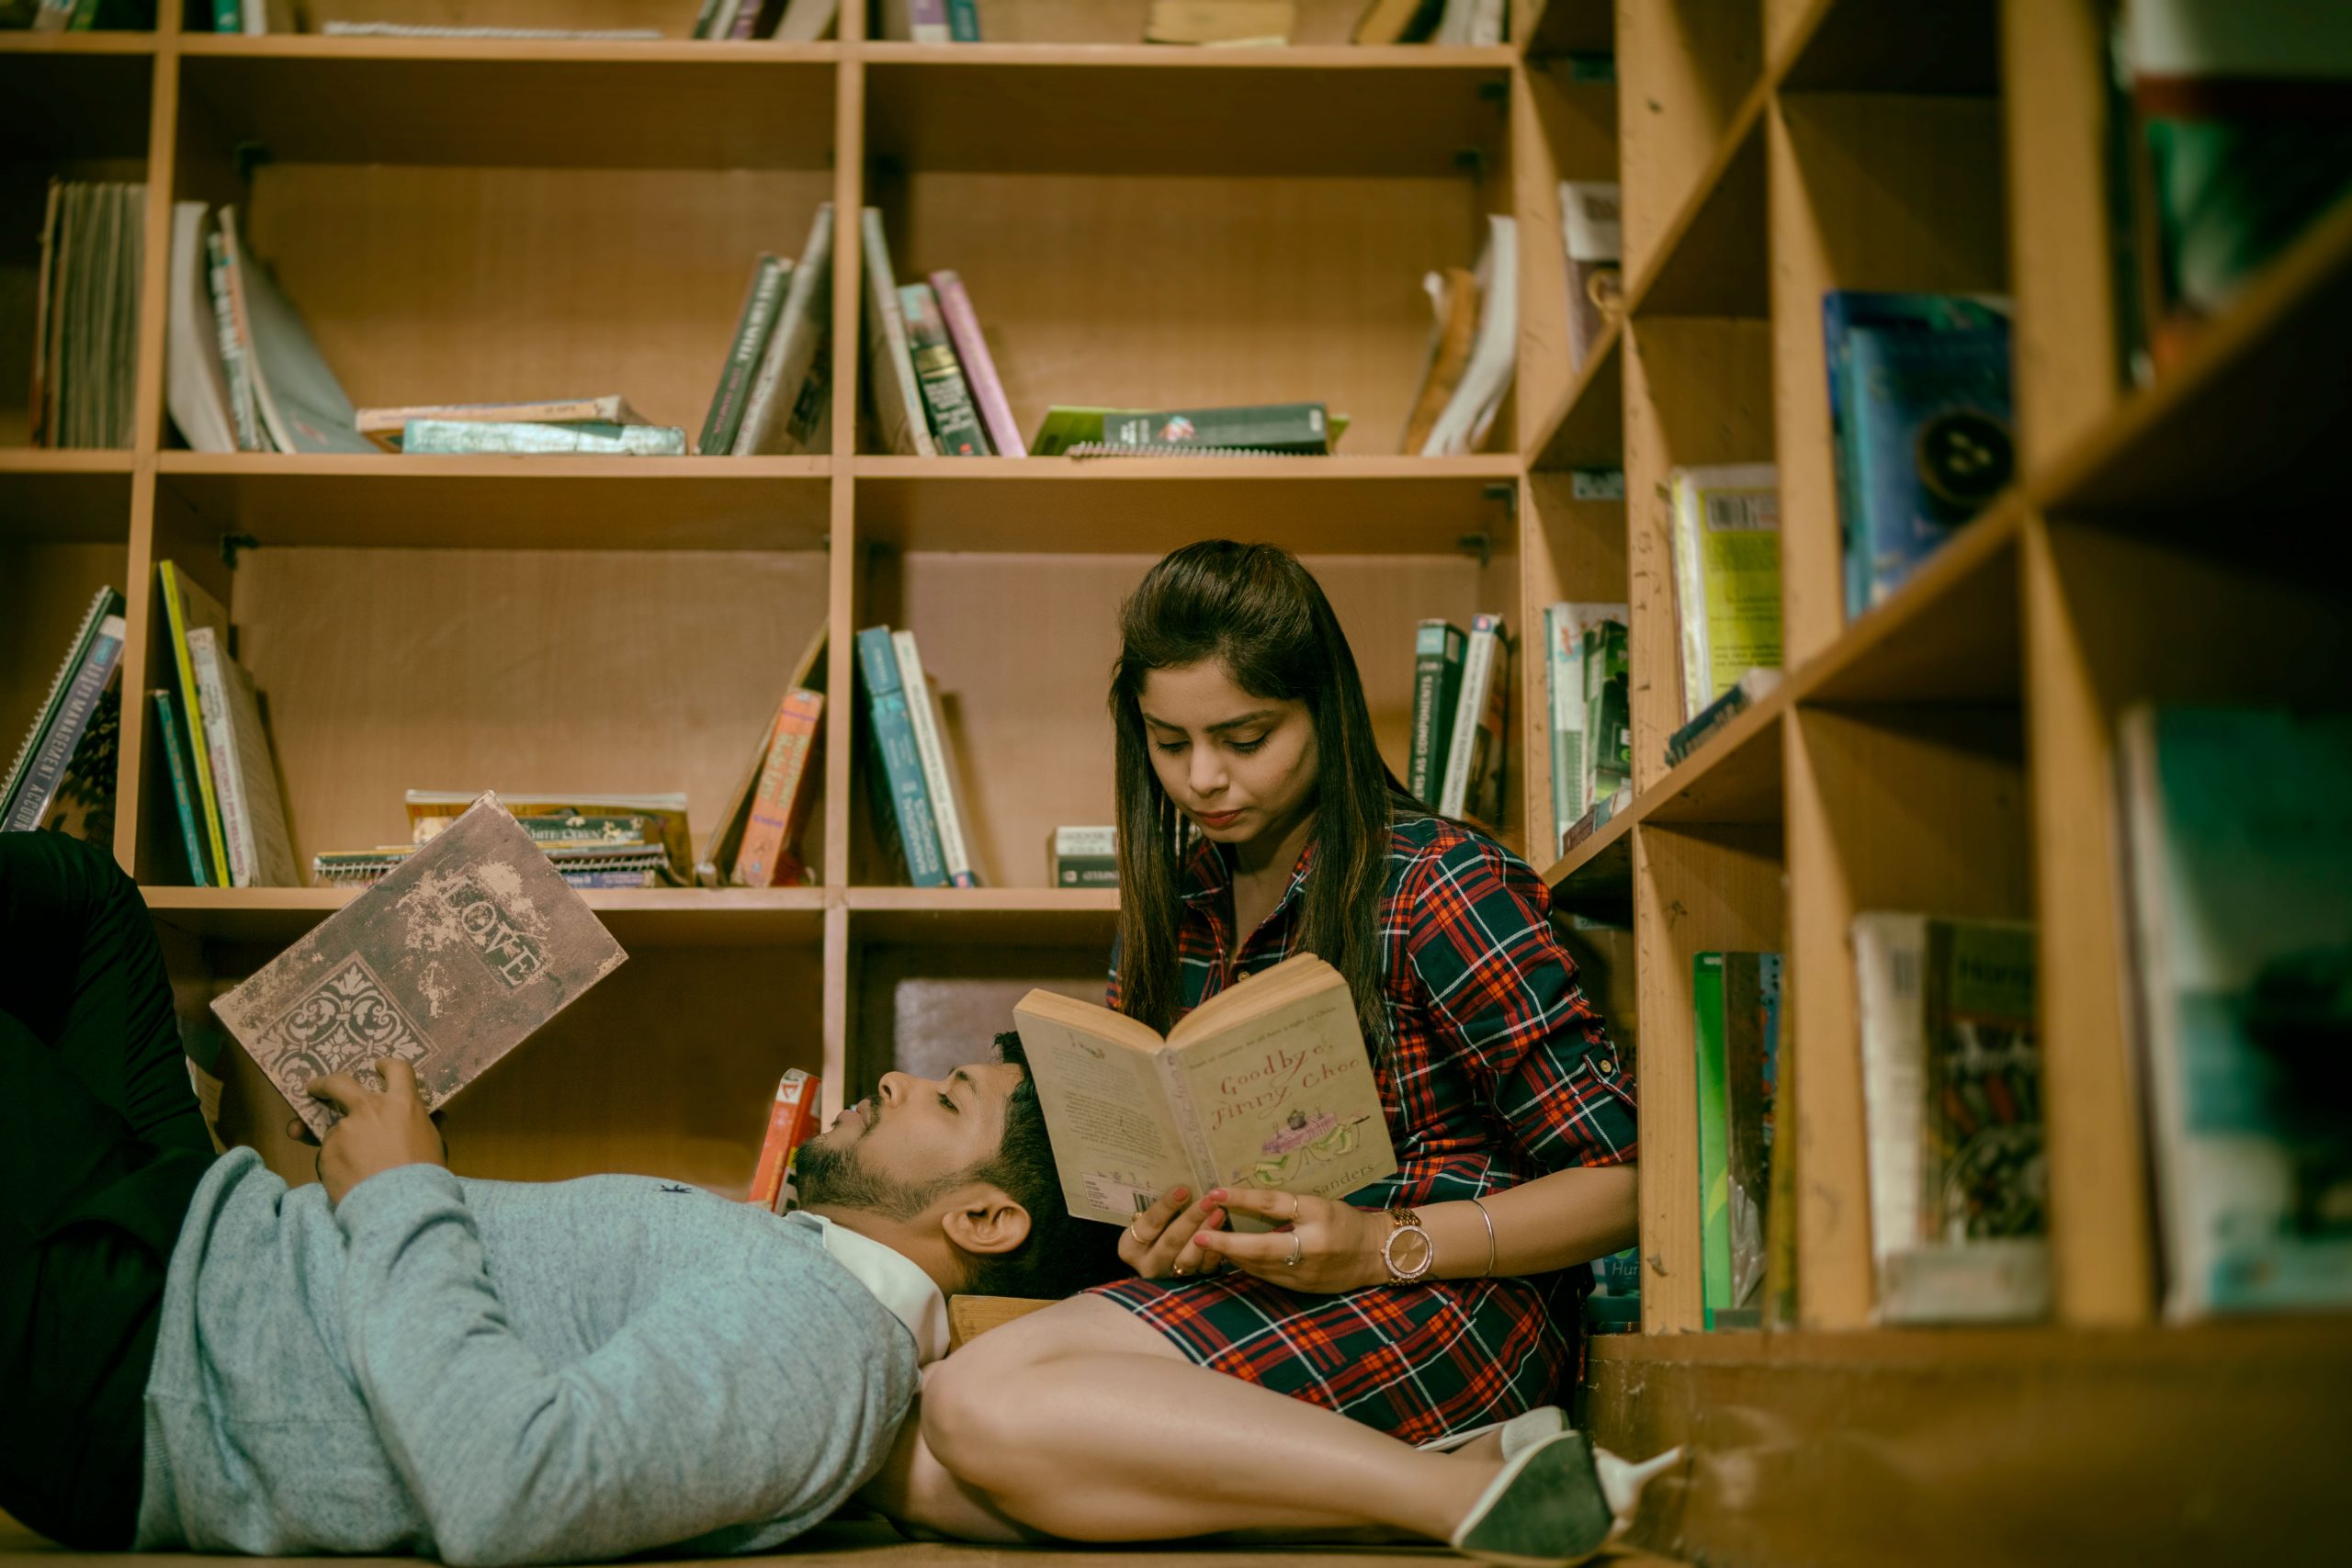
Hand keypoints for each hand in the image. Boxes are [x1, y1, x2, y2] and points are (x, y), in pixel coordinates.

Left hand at [307, 1058, 446, 1207]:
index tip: (378, 1067)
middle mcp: (369, 1109)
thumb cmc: (425, 1176)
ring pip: (335, 1130)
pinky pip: (329, 1155)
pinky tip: (348, 1181)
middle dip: (325, 1084)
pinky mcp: (326, 1153)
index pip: (396, 1070)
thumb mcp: (433, 1144)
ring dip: (340, 1143)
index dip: (387, 1066)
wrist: (399, 1206)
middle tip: (316, 1088)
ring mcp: (344, 1130)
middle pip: (339, 1083)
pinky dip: (336, 1165)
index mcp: (402, 1103)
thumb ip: (427, 1126)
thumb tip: (436, 1117)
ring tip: (354, 1168)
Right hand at [1116, 1186, 1230, 1280]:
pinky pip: (1205, 1268)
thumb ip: (1161, 1206)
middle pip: (1171, 1240)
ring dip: (1206, 1234)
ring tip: (1220, 1213)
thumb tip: (1183, 1179)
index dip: (1166, 1206)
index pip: (1149, 1224)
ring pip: (1188, 1257)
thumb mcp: (1148, 1217)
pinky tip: (1225, 1233)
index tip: (1183, 1189)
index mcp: (1130, 1247)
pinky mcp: (1191, 1282)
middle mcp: (1148, 1264)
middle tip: (1209, 1199)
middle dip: (1192, 1218)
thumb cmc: (1154, 1227)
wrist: (1159, 1253)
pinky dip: (1215, 1251)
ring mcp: (1170, 1275)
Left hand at [1191, 1189, 1382, 1292]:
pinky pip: (1267, 1276)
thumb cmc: (1346, 1222)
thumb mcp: (1320, 1205)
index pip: (1274, 1205)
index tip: (1216, 1193)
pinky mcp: (1301, 1288)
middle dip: (1226, 1243)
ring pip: (1259, 1265)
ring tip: (1207, 1244)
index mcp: (1318, 1216)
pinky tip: (1232, 1257)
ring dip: (1231, 1255)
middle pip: (1261, 1246)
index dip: (1243, 1199)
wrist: (1376, 1254)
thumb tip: (1244, 1201)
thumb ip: (1286, 1207)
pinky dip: (1247, 1265)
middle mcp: (1312, 1247)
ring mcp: (1306, 1273)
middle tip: (1198, 1235)